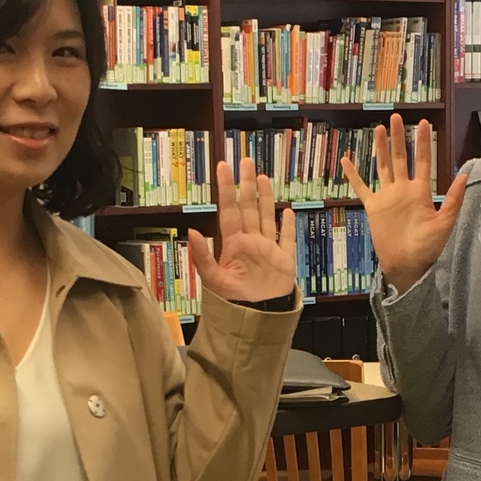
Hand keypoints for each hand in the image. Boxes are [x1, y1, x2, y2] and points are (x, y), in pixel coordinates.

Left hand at [191, 157, 296, 304]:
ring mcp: (268, 249)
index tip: (223, 166)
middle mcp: (251, 241)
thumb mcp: (213, 279)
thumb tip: (192, 231)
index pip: (229, 210)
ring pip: (267, 217)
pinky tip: (286, 212)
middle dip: (246, 184)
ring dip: (265, 198)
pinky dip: (288, 227)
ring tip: (262, 177)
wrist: (256, 319)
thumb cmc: (232, 301)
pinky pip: (288, 240)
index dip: (226, 188)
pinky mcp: (284, 261)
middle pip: (248, 207)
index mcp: (233, 243)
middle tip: (245, 160)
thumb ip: (203, 256)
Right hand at [344, 114, 467, 296]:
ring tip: (378, 128)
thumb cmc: (428, 247)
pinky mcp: (373, 207)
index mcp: (421, 192)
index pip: (423, 160)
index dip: (424, 142)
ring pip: (383, 166)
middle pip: (401, 157)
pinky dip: (353, 174)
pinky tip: (347, 160)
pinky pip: (361, 187)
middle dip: (399, 137)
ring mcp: (387, 197)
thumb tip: (465, 174)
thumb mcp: (444, 223)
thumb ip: (453, 199)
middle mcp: (403, 190)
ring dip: (381, 148)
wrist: (407, 265)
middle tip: (397, 117)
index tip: (424, 123)